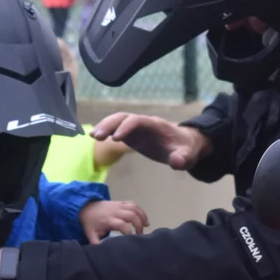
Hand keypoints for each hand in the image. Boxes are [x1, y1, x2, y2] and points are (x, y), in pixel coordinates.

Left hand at [79, 200, 148, 243]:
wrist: (85, 207)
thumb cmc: (90, 223)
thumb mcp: (90, 234)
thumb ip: (96, 243)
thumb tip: (102, 253)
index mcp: (108, 220)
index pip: (121, 224)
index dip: (129, 232)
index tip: (132, 239)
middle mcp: (115, 211)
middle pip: (131, 215)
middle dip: (138, 225)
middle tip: (140, 234)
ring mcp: (118, 205)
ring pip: (134, 208)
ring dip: (142, 216)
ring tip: (146, 225)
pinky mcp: (120, 202)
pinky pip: (133, 204)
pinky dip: (140, 210)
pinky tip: (144, 219)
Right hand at [91, 113, 211, 170]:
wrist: (184, 144)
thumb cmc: (185, 149)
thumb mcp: (187, 155)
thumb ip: (182, 158)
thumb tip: (176, 162)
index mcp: (154, 125)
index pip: (137, 120)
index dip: (126, 127)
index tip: (116, 138)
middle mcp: (143, 123)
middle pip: (123, 117)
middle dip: (109, 124)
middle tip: (96, 137)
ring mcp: (136, 128)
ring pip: (117, 121)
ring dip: (105, 126)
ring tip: (92, 136)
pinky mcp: (132, 135)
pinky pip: (116, 129)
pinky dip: (106, 131)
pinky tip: (96, 138)